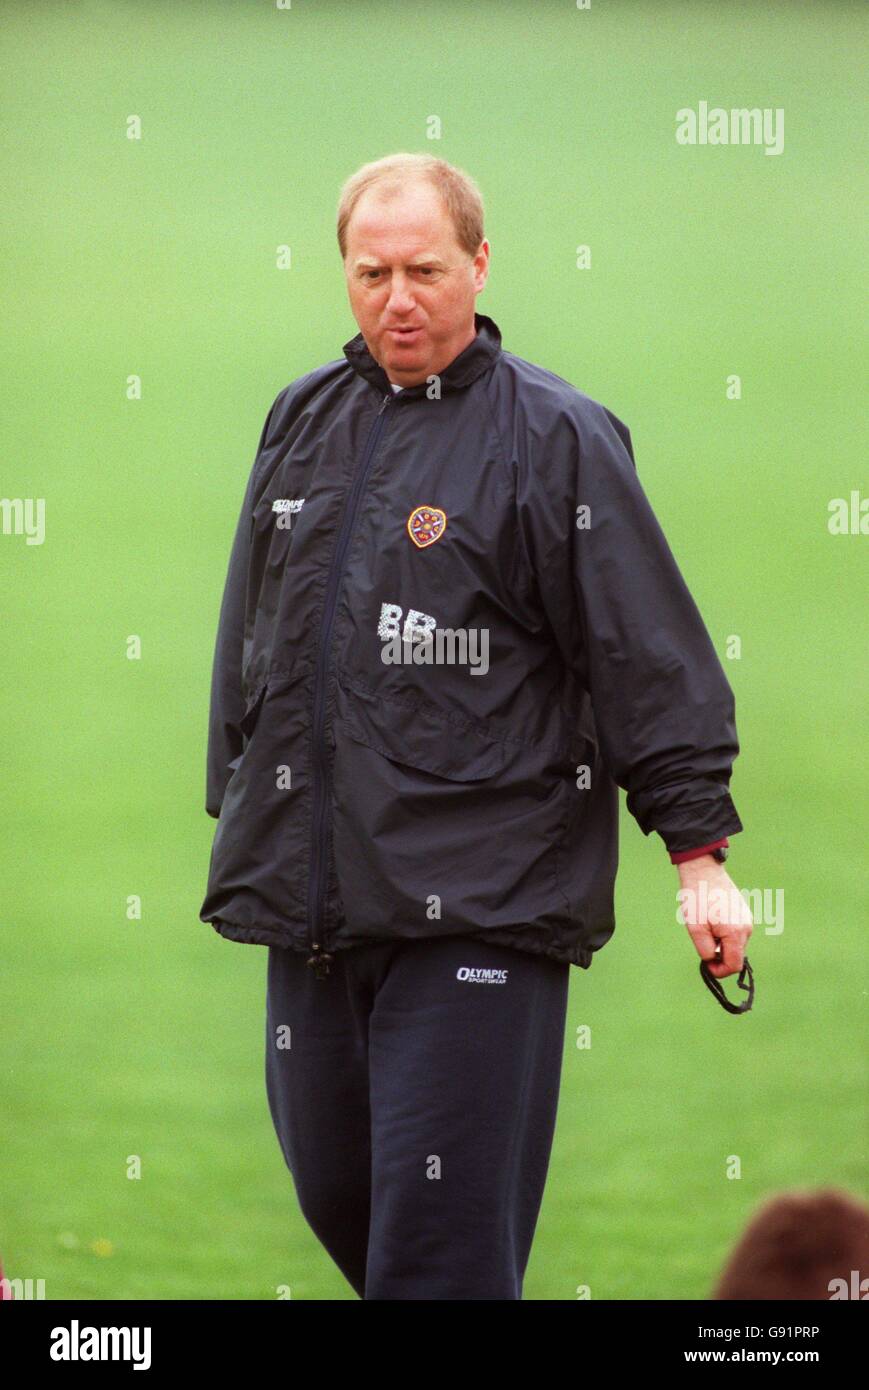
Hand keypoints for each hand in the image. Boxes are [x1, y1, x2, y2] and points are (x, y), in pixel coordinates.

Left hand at [676, 855, 752, 978]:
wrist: (703, 870)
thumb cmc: (697, 898)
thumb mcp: (695, 928)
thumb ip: (705, 950)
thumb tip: (713, 961)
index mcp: (736, 933)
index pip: (734, 965)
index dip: (720, 971)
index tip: (706, 965)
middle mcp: (747, 928)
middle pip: (736, 955)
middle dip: (719, 955)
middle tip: (702, 942)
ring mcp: (747, 919)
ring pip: (735, 944)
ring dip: (721, 944)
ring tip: (706, 927)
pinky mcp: (744, 913)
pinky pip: (736, 932)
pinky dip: (724, 933)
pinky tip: (712, 919)